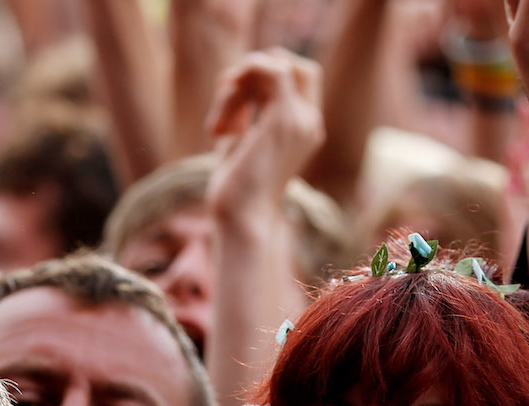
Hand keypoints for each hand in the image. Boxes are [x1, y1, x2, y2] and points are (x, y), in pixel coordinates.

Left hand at [204, 50, 325, 217]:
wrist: (241, 217)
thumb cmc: (235, 187)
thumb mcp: (238, 138)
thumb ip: (241, 107)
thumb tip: (230, 77)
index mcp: (304, 128)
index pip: (297, 77)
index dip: (262, 76)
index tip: (231, 101)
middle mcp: (310, 122)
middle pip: (293, 65)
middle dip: (255, 71)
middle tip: (226, 100)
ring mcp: (303, 120)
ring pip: (276, 65)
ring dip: (238, 83)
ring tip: (219, 125)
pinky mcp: (286, 120)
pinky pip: (271, 70)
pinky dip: (240, 80)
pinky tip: (221, 119)